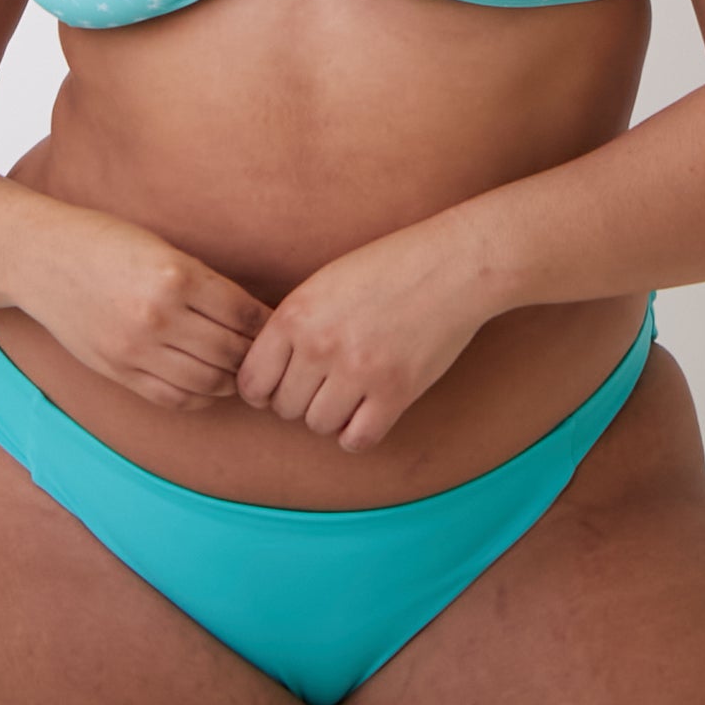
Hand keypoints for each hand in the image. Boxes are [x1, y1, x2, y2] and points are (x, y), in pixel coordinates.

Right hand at [27, 202, 272, 412]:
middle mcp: (158, 316)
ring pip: (207, 381)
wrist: (41, 258)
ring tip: (242, 369)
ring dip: (232, 379)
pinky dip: (201, 396)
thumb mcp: (162, 248)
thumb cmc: (106, 242)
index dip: (268, 323)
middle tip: (269, 352)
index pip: (244, 313)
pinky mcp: (118, 371)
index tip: (280, 325)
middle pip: (231, 351)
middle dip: (255, 354)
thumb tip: (254, 316)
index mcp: (176, 275)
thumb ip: (203, 283)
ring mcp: (135, 349)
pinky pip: (173, 398)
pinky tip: (209, 383)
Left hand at [234, 218, 493, 453]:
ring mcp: (358, 372)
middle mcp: (320, 346)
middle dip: (299, 401)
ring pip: (318, 425)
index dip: (263, 390)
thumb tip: (267, 373)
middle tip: (323, 383)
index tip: (280, 385)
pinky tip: (369, 409)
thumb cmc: (386, 268)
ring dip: (330, 415)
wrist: (451, 266)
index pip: (253, 382)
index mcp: (295, 315)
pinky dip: (358, 431)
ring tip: (349, 391)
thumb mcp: (324, 283)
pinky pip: (357, 439)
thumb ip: (293, 325)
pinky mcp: (395, 392)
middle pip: (285, 408)